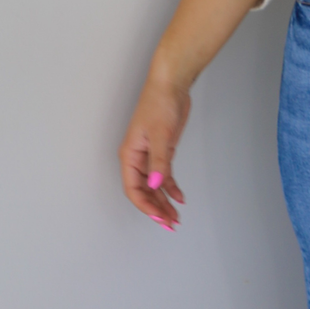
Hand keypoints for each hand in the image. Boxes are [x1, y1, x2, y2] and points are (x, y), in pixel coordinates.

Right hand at [118, 71, 190, 231]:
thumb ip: (159, 161)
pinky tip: (179, 197)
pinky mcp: (162, 151)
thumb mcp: (161, 134)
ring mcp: (149, 155)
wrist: (171, 84)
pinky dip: (171, 187)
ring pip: (154, 185)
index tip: (160, 217)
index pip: (133, 188)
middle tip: (170, 224)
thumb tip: (156, 184)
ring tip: (176, 217)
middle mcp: (137, 157)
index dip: (146, 205)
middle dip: (156, 208)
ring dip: (164, 201)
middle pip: (143, 191)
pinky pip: (164, 175)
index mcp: (129, 154)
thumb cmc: (160, 103)